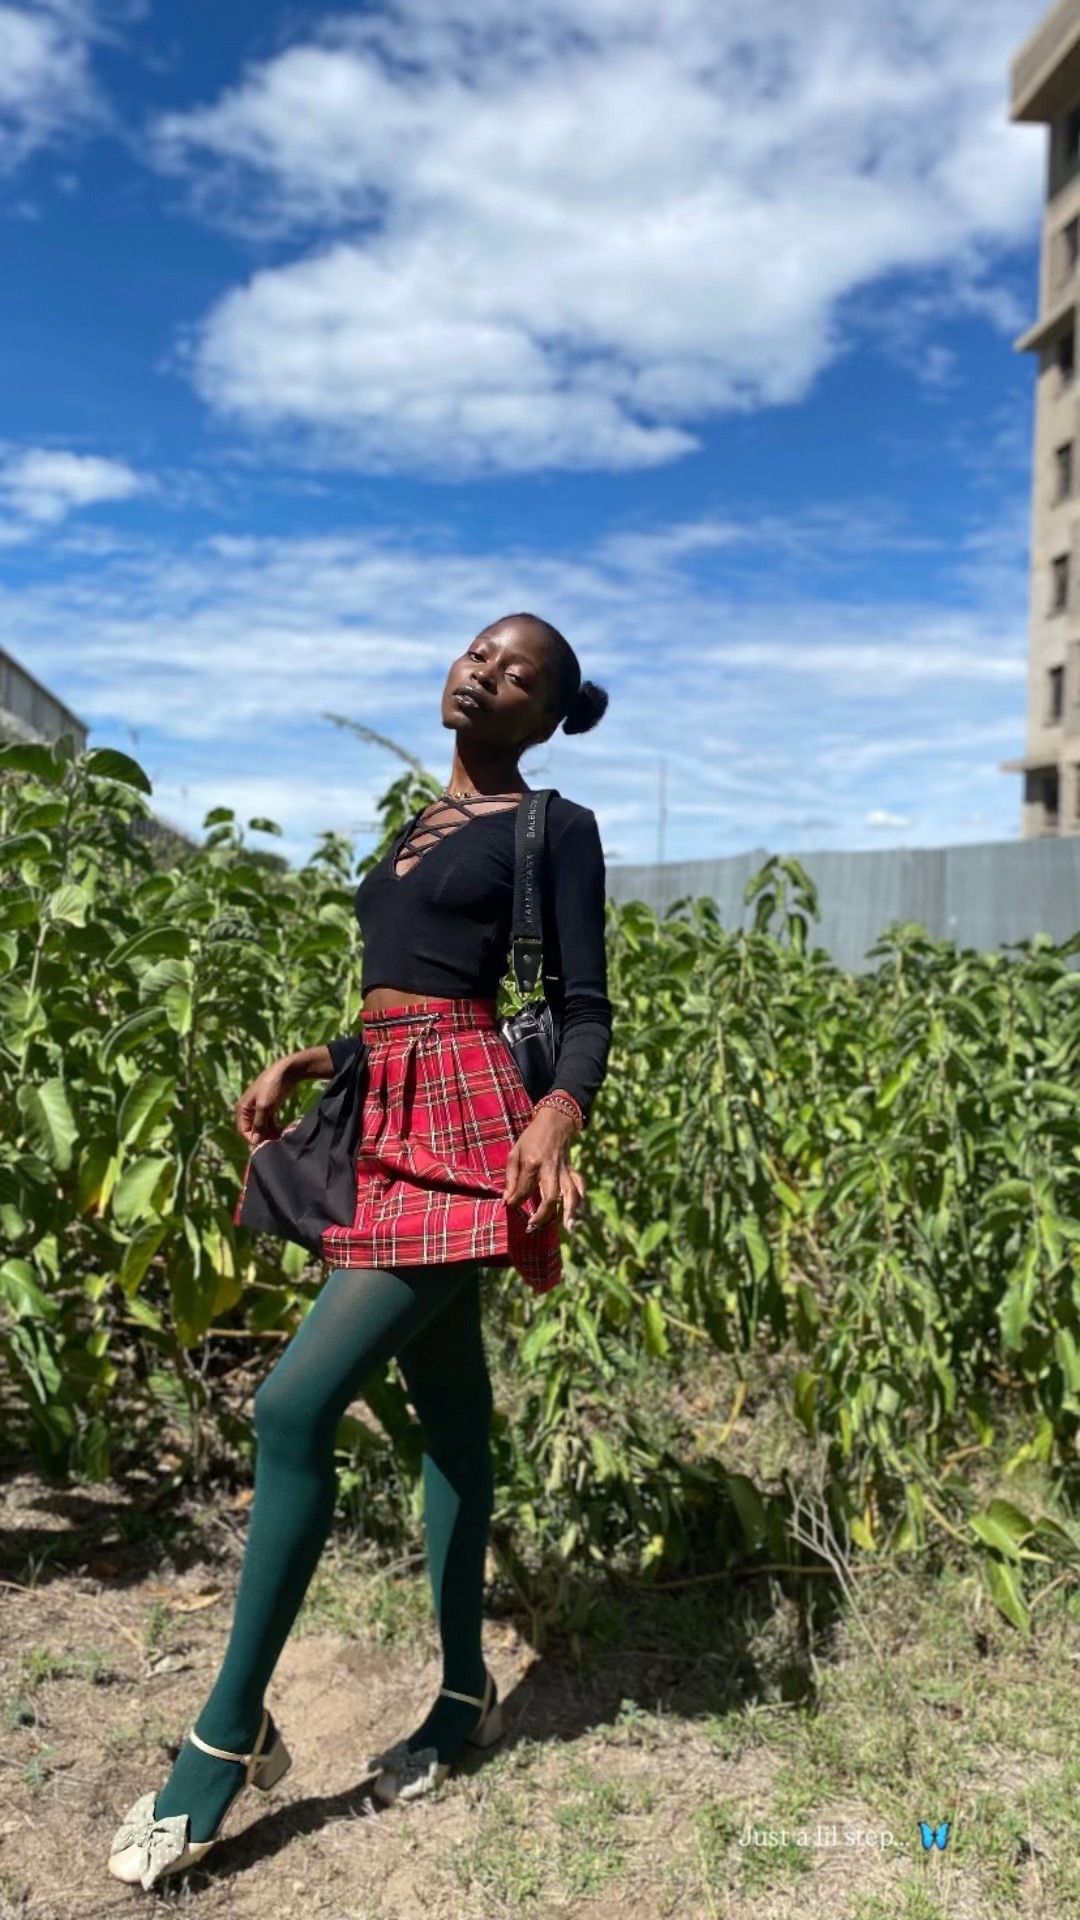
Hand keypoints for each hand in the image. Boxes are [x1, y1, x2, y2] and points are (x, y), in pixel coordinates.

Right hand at [235, 1056, 301, 1146]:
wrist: (287, 1072)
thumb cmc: (272, 1087)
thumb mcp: (264, 1106)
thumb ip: (259, 1124)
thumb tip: (255, 1141)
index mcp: (243, 1109)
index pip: (243, 1131)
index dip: (252, 1139)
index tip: (264, 1146)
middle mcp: (248, 1110)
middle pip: (253, 1130)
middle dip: (262, 1138)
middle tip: (274, 1144)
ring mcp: (259, 1110)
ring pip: (262, 1128)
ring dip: (269, 1134)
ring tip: (280, 1139)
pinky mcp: (269, 1109)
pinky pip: (269, 1123)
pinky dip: (274, 1129)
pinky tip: (282, 1133)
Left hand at [502, 1109, 586, 1232]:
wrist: (555, 1122)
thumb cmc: (531, 1138)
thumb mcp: (515, 1152)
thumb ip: (511, 1177)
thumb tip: (508, 1199)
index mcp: (532, 1163)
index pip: (524, 1189)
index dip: (516, 1201)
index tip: (511, 1206)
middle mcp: (550, 1169)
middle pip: (550, 1196)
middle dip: (543, 1215)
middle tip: (532, 1225)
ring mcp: (564, 1171)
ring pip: (570, 1193)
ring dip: (569, 1212)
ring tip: (567, 1228)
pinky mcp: (572, 1171)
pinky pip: (579, 1185)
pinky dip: (580, 1199)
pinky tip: (576, 1212)